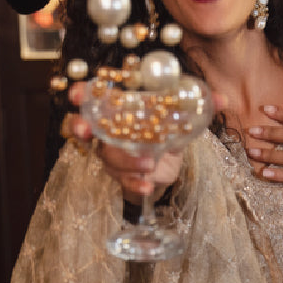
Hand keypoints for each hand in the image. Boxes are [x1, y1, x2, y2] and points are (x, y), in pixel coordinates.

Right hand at [62, 82, 181, 199]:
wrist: (168, 164)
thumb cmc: (163, 131)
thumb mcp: (173, 117)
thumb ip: (180, 107)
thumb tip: (206, 98)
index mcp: (116, 111)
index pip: (92, 99)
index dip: (80, 95)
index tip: (76, 95)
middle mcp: (108, 132)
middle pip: (84, 128)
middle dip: (80, 127)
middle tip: (84, 130)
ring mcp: (112, 155)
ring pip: (108, 157)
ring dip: (126, 160)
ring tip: (149, 163)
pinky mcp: (123, 175)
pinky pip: (125, 181)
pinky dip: (136, 184)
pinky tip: (147, 187)